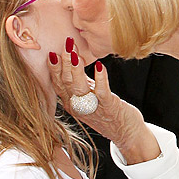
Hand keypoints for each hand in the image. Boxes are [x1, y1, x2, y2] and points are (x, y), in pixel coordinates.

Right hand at [48, 38, 160, 163]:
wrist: (126, 134)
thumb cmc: (106, 112)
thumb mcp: (88, 96)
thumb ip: (79, 81)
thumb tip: (72, 59)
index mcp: (71, 103)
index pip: (58, 84)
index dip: (54, 68)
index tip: (51, 52)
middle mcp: (79, 106)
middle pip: (66, 83)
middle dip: (64, 63)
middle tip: (66, 45)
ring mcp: (93, 107)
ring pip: (79, 87)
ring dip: (76, 69)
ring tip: (75, 53)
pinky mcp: (109, 107)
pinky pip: (102, 92)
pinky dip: (101, 79)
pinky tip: (100, 66)